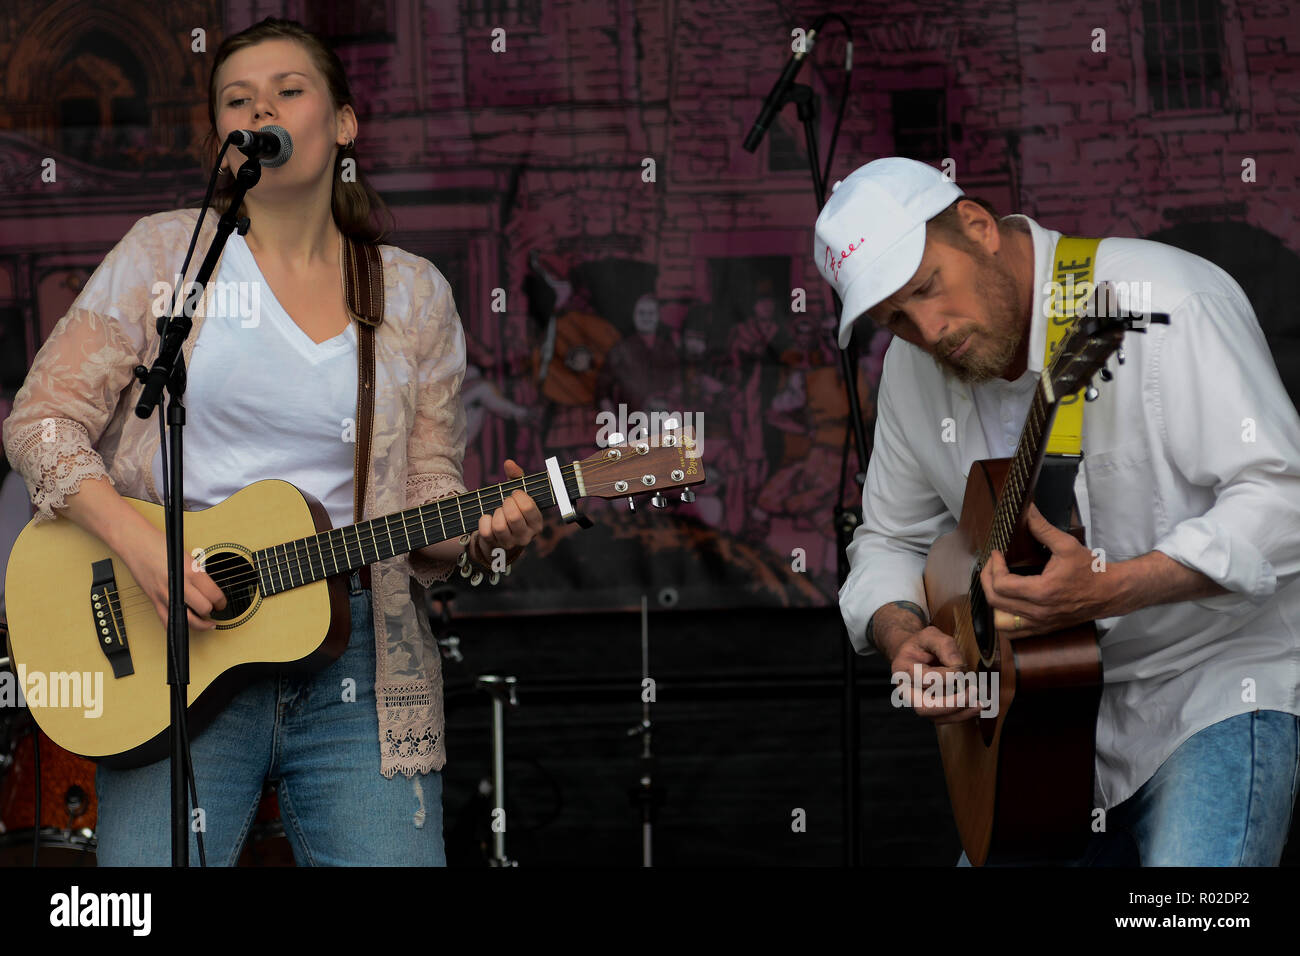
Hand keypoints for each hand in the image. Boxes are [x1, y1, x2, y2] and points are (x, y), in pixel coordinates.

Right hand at [116, 523, 226, 632]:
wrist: (136, 544)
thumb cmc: (160, 545)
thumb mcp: (188, 557)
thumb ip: (198, 574)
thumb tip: (209, 590)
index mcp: (191, 572)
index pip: (214, 595)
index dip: (221, 602)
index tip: (222, 603)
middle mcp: (179, 585)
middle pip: (204, 608)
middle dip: (212, 611)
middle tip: (215, 610)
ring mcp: (165, 595)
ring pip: (187, 620)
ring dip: (199, 623)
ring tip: (206, 623)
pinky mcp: (154, 601)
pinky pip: (168, 621)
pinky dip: (179, 625)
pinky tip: (186, 625)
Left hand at [473, 459, 543, 567]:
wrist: (499, 534)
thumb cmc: (512, 509)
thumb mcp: (518, 494)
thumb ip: (516, 477)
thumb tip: (509, 463)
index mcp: (537, 523)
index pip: (528, 507)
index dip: (518, 495)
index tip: (515, 493)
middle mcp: (526, 536)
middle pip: (513, 516)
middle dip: (506, 503)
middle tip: (505, 502)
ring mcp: (510, 543)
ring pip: (500, 526)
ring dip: (496, 513)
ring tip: (499, 511)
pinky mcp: (494, 545)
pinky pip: (486, 531)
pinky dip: (484, 521)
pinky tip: (488, 518)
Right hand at [888, 626, 983, 723]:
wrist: (913, 653)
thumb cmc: (922, 644)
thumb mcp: (931, 635)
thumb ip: (945, 646)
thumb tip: (959, 666)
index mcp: (902, 668)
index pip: (925, 678)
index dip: (947, 675)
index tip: (962, 669)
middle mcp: (906, 689)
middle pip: (924, 707)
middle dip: (951, 704)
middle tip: (972, 694)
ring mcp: (916, 701)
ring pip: (936, 717)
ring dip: (960, 713)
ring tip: (979, 704)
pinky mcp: (929, 708)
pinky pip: (944, 718)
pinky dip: (961, 715)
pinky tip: (975, 707)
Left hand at [980, 502, 1108, 636]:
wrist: (1110, 592)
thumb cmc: (1090, 570)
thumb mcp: (1067, 545)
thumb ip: (1043, 528)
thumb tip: (1028, 511)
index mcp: (1042, 592)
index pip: (1001, 584)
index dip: (993, 567)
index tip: (996, 554)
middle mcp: (1038, 611)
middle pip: (995, 602)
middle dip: (987, 580)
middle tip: (992, 565)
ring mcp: (1040, 623)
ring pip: (1001, 621)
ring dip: (993, 603)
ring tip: (997, 585)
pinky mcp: (1044, 628)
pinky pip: (1014, 632)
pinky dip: (1004, 619)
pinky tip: (1006, 603)